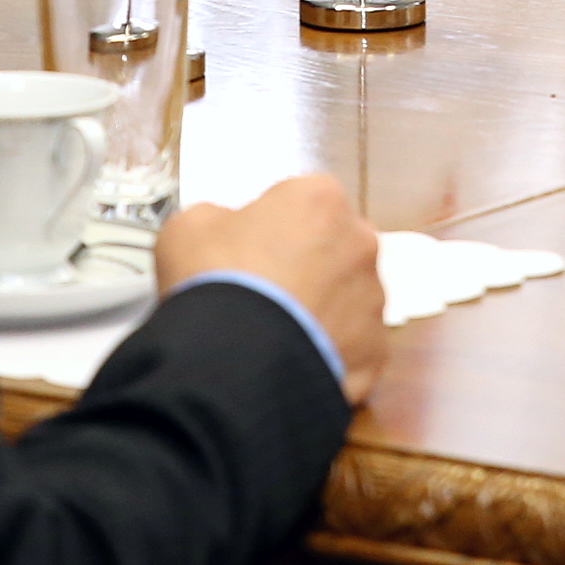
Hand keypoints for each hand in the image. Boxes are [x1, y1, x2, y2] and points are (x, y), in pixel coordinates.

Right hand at [156, 173, 387, 404]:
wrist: (234, 360)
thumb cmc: (214, 277)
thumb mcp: (190, 227)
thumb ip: (220, 219)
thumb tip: (230, 234)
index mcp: (321, 200)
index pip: (299, 203)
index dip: (269, 228)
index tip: (245, 254)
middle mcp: (360, 243)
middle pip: (332, 248)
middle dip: (305, 266)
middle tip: (262, 295)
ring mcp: (373, 300)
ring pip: (347, 299)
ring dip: (320, 310)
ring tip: (274, 336)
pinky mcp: (374, 352)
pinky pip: (351, 347)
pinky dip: (327, 354)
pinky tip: (291, 364)